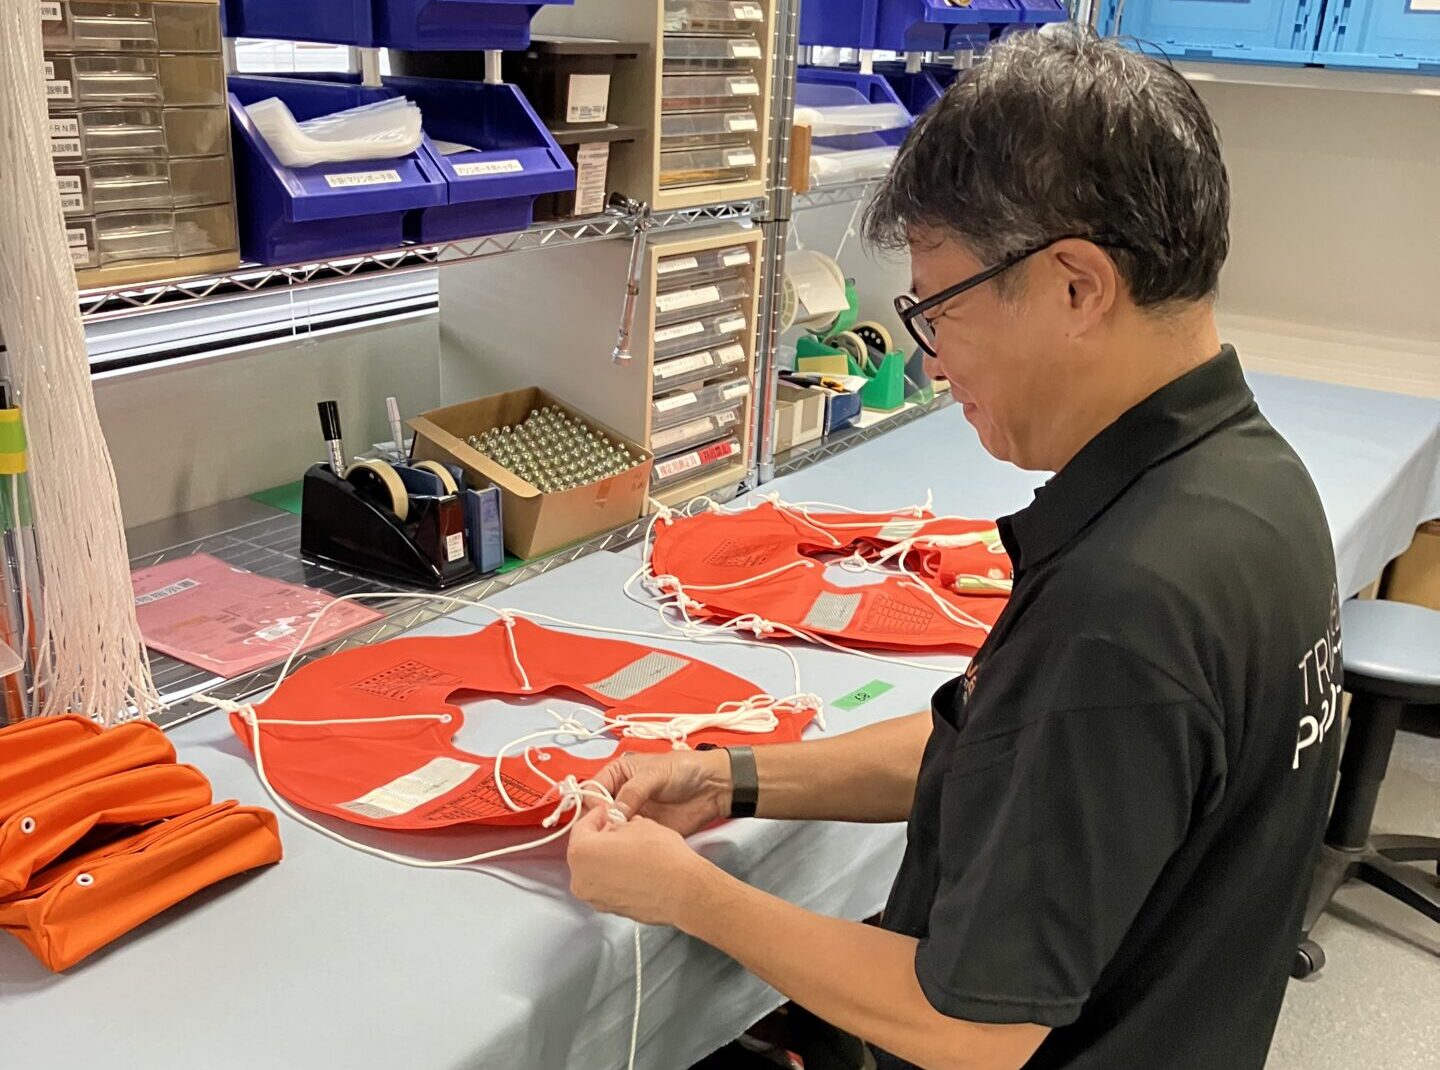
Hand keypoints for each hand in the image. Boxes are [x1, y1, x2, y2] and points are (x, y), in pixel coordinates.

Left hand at [567, 806, 712, 925]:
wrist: (683, 891)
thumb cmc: (661, 856)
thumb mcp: (638, 823)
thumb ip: (618, 824)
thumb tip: (617, 827)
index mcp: (581, 853)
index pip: (581, 827)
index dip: (597, 815)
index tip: (607, 812)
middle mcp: (581, 880)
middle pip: (583, 852)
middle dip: (598, 838)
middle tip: (616, 828)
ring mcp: (594, 898)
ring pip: (594, 870)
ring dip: (605, 858)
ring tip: (628, 848)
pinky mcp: (610, 910)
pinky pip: (605, 886)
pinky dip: (613, 875)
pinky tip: (633, 867)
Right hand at [592, 748, 731, 835]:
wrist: (713, 787)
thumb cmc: (683, 770)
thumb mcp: (655, 773)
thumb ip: (634, 791)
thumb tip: (614, 813)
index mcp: (616, 775)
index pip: (591, 790)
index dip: (591, 804)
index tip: (599, 816)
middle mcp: (619, 795)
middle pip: (596, 814)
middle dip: (598, 824)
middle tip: (605, 834)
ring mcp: (630, 815)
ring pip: (609, 830)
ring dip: (610, 838)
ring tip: (617, 843)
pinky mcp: (642, 832)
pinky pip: (626, 842)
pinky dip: (625, 847)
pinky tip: (628, 850)